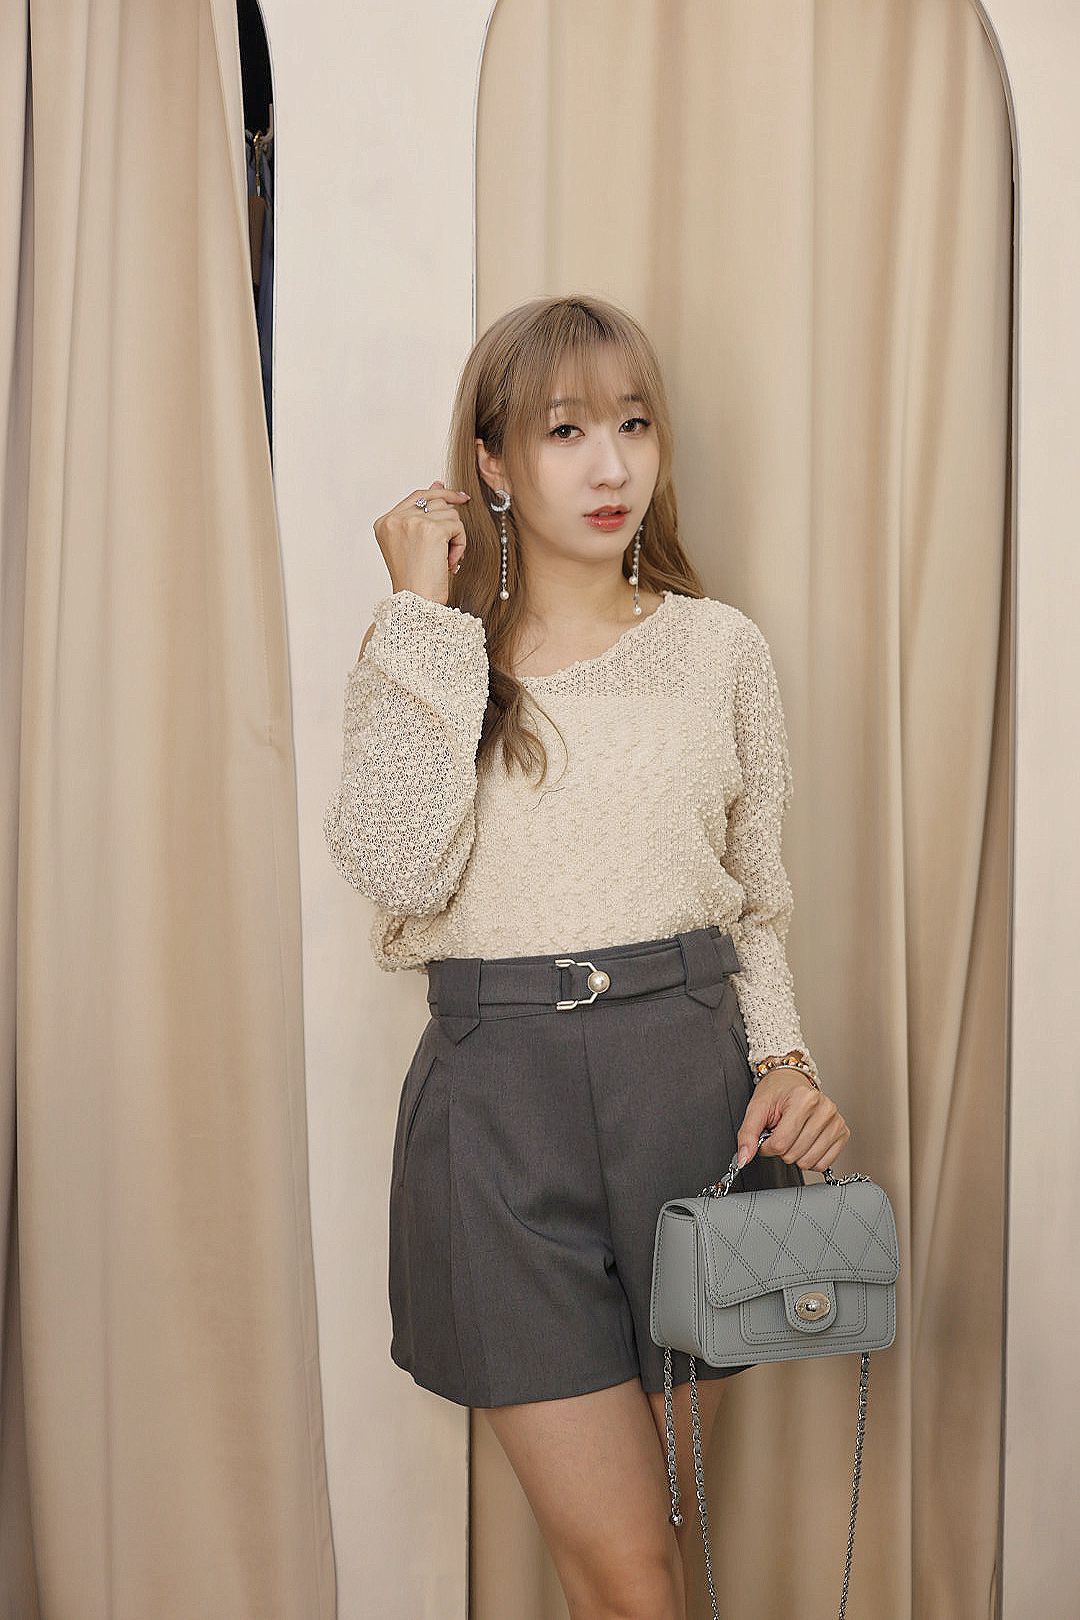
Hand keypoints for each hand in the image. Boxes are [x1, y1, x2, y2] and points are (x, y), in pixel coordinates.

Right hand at [372, 479, 470, 605]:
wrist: (416, 603)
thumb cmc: (415, 582)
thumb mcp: (414, 544)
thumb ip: (423, 513)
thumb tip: (437, 483)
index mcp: (384, 523)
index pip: (416, 497)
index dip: (438, 495)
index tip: (457, 497)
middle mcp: (395, 519)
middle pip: (435, 500)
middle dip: (449, 516)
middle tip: (458, 520)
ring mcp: (412, 522)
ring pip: (449, 513)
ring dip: (454, 536)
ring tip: (444, 559)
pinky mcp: (431, 529)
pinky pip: (457, 526)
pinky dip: (459, 544)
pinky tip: (449, 561)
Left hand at [736, 1069, 850, 1174]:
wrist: (792, 1081)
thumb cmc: (776, 1092)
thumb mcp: (756, 1108)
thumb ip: (747, 1134)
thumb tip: (744, 1158)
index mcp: (803, 1099)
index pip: (780, 1144)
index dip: (767, 1147)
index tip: (766, 1136)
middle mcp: (824, 1109)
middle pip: (794, 1154)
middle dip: (781, 1150)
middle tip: (781, 1132)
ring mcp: (836, 1121)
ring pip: (809, 1162)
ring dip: (796, 1155)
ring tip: (793, 1136)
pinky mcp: (843, 1133)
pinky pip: (824, 1163)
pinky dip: (811, 1159)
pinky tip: (805, 1143)